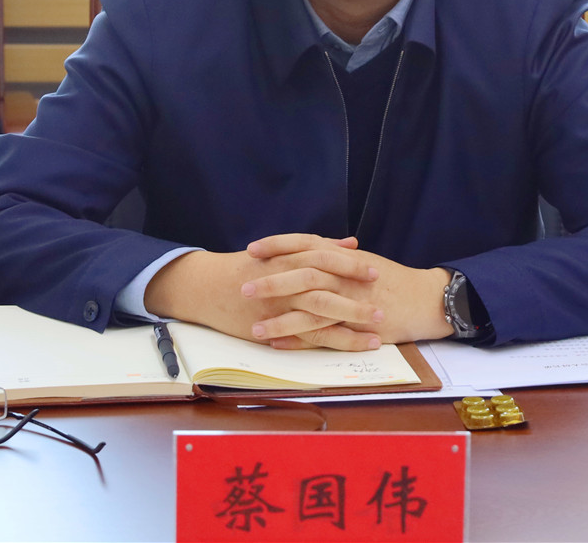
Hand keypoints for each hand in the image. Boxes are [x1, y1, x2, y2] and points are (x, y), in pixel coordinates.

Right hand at [144, 234, 386, 349]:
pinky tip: (354, 345)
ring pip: (321, 310)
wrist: (206, 287)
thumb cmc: (246, 267)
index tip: (374, 270)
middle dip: (355, 291)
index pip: (324, 256)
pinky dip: (332, 340)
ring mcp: (278, 303)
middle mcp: (284, 278)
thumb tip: (350, 242)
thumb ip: (316, 248)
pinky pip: (308, 336)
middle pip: (326, 282)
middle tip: (381, 298)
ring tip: (377, 327)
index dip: (350, 264)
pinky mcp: (273, 326)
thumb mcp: (279, 251)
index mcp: (287, 257)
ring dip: (352, 318)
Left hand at [245, 234, 454, 349]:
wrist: (425, 300)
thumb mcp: (363, 261)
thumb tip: (312, 246)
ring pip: (310, 309)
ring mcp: (351, 304)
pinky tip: (278, 344)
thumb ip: (336, 254)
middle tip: (244, 287)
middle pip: (303, 275)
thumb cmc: (394, 279)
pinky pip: (323, 335)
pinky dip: (299, 340)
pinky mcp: (356, 328)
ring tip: (254, 327)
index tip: (253, 248)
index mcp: (344, 257)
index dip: (279, 245)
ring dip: (280, 318)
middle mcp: (345, 277)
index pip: (306, 245)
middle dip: (272, 281)